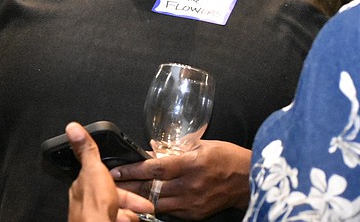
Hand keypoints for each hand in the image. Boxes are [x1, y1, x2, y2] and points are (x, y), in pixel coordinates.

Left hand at [66, 122, 155, 221]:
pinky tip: (127, 220)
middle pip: (115, 195)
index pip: (103, 178)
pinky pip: (120, 219)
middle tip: (143, 203)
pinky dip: (127, 218)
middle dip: (131, 198)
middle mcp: (87, 202)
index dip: (120, 178)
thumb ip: (87, 150)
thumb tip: (72, 127)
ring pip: (120, 209)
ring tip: (135, 215)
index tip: (131, 180)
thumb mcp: (94, 170)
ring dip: (131, 210)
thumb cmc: (94, 208)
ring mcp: (96, 216)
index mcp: (84, 185)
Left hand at [111, 140, 251, 218]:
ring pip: (158, 203)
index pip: (156, 169)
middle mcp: (190, 186)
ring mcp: (192, 203)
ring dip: (138, 198)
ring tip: (121, 194)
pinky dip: (156, 206)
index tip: (118, 170)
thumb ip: (176, 148)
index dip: (134, 170)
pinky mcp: (195, 215)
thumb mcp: (203, 144)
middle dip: (129, 186)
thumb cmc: (227, 158)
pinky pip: (170, 211)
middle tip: (112, 184)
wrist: (248, 180)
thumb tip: (152, 150)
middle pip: (152, 189)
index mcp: (191, 164)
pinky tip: (143, 202)